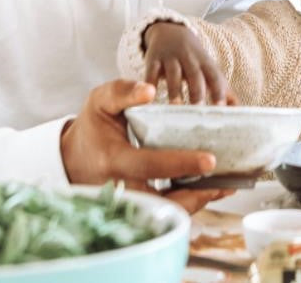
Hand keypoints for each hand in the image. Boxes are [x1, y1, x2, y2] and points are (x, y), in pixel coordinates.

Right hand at [61, 80, 233, 211]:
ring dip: (197, 202)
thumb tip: (149, 90)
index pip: (150, 165)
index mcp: (113, 159)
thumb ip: (123, 91)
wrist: (74, 157)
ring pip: (165, 211)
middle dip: (195, 195)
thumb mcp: (100, 101)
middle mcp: (120, 186)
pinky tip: (210, 190)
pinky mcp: (137, 205)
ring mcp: (128, 200)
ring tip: (225, 187)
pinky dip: (188, 202)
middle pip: (162, 200)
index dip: (180, 164)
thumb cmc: (93, 127)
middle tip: (225, 182)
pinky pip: (164, 210)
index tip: (209, 160)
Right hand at [143, 20, 234, 104]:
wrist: (171, 31)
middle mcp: (190, 59)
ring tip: (175, 107)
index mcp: (206, 63)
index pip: (215, 76)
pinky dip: (150, 83)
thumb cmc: (194, 59)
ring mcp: (171, 58)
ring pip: (174, 73)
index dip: (218, 90)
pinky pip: (151, 71)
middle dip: (197, 91)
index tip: (220, 107)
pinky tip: (150, 98)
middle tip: (198, 109)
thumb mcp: (209, 69)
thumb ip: (224, 90)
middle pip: (195, 74)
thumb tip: (239, 110)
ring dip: (175, 90)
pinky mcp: (154, 59)